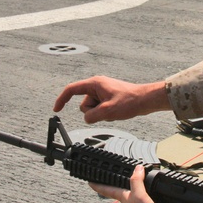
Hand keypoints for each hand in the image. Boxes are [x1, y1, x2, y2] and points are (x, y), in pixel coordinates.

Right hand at [53, 76, 170, 123]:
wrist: (145, 100)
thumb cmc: (130, 101)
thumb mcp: (108, 111)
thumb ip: (92, 116)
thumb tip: (87, 118)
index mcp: (95, 83)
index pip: (71, 90)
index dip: (62, 99)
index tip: (57, 109)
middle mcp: (97, 86)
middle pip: (83, 104)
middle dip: (92, 112)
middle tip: (108, 111)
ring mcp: (103, 92)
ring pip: (92, 108)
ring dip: (100, 113)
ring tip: (114, 111)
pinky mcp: (108, 98)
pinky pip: (100, 109)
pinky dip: (106, 113)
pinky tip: (117, 111)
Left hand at [88, 166, 163, 202]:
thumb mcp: (139, 196)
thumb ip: (137, 181)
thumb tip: (137, 168)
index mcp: (123, 197)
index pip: (107, 189)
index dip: (98, 184)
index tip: (89, 181)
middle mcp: (127, 202)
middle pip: (116, 191)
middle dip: (111, 185)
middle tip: (106, 179)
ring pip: (128, 194)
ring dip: (126, 187)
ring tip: (123, 181)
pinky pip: (139, 198)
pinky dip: (139, 192)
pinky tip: (143, 191)